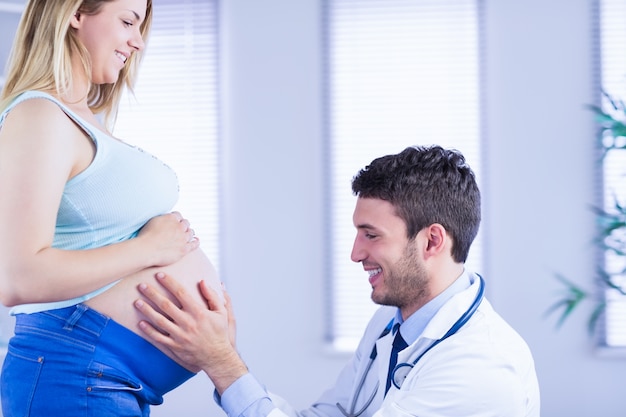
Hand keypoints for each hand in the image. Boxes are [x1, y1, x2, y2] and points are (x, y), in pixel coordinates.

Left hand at [135, 272, 247, 393]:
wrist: (217, 357)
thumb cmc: (219, 333)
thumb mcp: (222, 312)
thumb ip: (213, 296)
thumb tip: (203, 281)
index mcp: (198, 312)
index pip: (181, 293)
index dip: (169, 282)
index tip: (159, 274)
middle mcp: (187, 322)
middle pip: (166, 305)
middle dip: (152, 294)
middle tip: (141, 285)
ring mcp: (180, 335)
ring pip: (159, 320)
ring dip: (147, 310)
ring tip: (137, 301)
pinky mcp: (175, 346)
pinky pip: (159, 337)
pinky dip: (149, 330)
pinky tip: (140, 323)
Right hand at [137, 211, 198, 265]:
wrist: (147, 249)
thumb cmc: (146, 236)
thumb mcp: (153, 220)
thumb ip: (162, 218)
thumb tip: (166, 217)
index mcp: (171, 218)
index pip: (178, 215)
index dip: (176, 218)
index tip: (175, 221)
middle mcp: (179, 226)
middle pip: (186, 223)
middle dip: (183, 225)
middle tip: (180, 229)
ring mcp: (183, 238)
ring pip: (190, 232)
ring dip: (189, 232)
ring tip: (187, 234)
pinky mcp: (184, 249)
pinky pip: (194, 244)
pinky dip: (196, 241)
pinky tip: (196, 240)